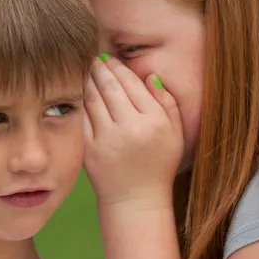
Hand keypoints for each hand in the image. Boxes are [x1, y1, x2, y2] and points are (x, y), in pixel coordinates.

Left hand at [83, 56, 182, 209]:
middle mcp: (131, 128)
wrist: (136, 199)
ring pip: (94, 98)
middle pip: (111, 86)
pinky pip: (84, 117)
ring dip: (89, 79)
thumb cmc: (158, 164)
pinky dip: (82, 101)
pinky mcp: (90, 149)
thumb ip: (167, 102)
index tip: (112, 59)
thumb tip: (149, 76)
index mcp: (154, 121)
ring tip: (88, 70)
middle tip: (96, 58)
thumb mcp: (175, 133)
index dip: (119, 67)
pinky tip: (82, 92)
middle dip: (101, 67)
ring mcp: (108, 139)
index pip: (132, 83)